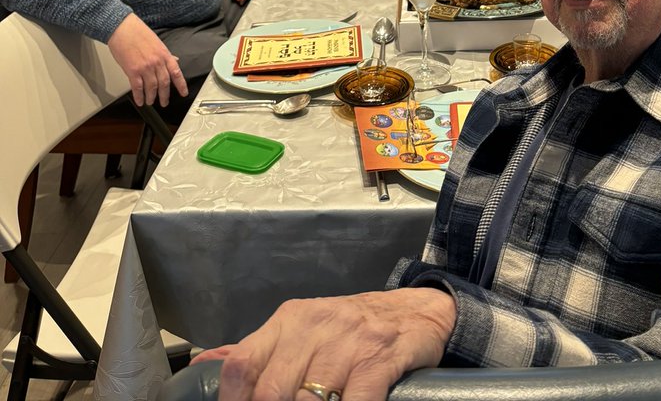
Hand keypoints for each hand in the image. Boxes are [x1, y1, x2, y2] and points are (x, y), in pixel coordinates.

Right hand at [107, 13, 187, 107]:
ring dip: (152, 97)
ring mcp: (145, 67)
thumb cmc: (138, 33)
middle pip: (164, 83)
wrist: (123, 28)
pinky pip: (138, 88)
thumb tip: (175, 60)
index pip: (176, 73)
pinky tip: (140, 100)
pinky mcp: (133, 71)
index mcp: (164, 54)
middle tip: (164, 102)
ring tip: (150, 102)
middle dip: (165, 95)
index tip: (184, 93)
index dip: (181, 85)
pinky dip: (139, 96)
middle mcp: (157, 62)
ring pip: (152, 87)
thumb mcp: (157, 42)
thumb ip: (166, 54)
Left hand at [193, 288, 456, 400]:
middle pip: (272, 391)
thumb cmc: (351, 329)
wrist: (416, 310)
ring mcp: (349, 342)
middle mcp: (315, 326)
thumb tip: (203, 367)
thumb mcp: (302, 329)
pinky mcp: (380, 359)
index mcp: (289, 321)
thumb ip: (258, 350)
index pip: (243, 365)